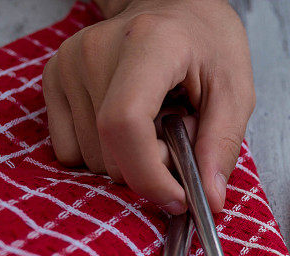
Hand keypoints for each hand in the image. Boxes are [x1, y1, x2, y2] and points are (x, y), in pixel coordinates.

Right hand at [42, 0, 254, 213]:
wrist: (177, 10)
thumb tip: (209, 201)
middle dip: (154, 165)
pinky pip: (73, 153)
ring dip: (134, 158)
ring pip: (94, 161)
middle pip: (112, 154)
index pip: (125, 124)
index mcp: (149, 44)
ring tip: (159, 120)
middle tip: (181, 132)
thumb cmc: (209, 46)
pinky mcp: (54, 80)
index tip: (179, 199)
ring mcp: (68, 65)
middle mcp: (96, 52)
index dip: (150, 176)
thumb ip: (221, 146)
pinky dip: (108, 152)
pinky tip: (133, 121)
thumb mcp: (235, 93)